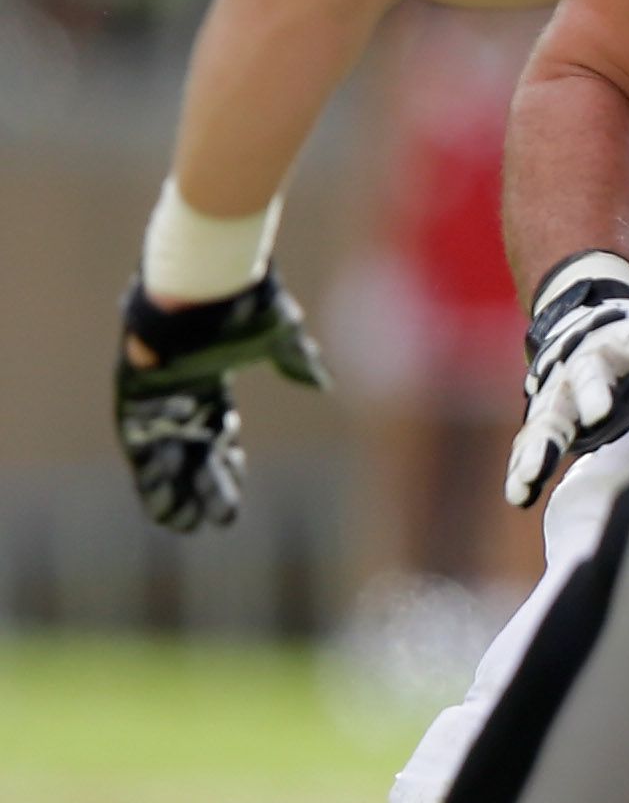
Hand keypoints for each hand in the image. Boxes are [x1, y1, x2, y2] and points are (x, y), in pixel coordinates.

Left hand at [115, 275, 325, 533]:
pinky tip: (156, 498)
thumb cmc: (241, 301)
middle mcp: (177, 396)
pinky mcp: (131, 391)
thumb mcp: (279, 336)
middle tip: (200, 526)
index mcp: (208, 386)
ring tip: (175, 524)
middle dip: (195, 490)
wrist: (204, 276)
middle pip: (187, 455)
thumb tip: (322, 382)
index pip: (216, 440)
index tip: (229, 507)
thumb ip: (297, 361)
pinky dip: (147, 470)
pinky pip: (136, 441)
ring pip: (157, 455)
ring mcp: (151, 395)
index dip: (223, 474)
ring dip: (164, 490)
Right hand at [506, 250, 628, 505]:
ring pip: (548, 417)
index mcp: (622, 334)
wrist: (585, 327)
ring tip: (535, 473)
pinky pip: (531, 447)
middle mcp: (585, 362)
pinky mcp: (547, 421)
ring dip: (541, 445)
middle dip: (592, 391)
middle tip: (598, 413)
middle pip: (587, 372)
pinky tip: (518, 496)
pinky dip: (523, 469)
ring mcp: (559, 393)